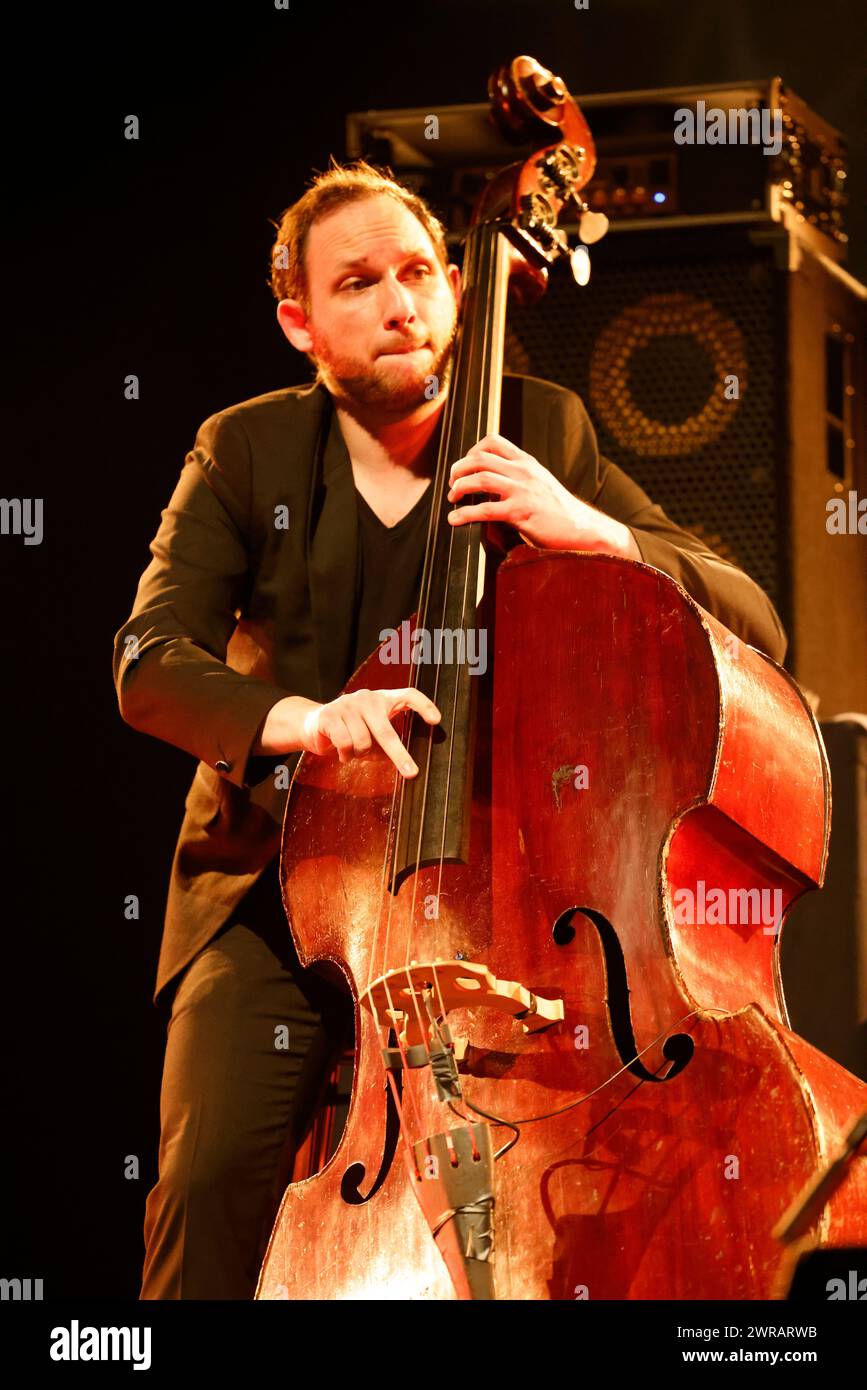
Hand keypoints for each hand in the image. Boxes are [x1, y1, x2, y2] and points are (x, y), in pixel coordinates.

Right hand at [302, 688, 440, 778]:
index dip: (423, 705)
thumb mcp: (373, 731)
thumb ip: (387, 740)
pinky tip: (343, 752)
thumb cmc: (352, 730)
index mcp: (383, 699)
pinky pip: (345, 743)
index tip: (436, 721)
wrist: (314, 724)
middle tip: (412, 773)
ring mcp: (347, 704)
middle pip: (386, 731)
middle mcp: (367, 698)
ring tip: (354, 751)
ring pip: (362, 742)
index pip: (408, 695)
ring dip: (359, 754)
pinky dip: (345, 754)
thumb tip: (407, 764)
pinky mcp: (330, 715)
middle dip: (399, 755)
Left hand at [446, 432, 639, 557]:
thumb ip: (519, 477)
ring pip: (479, 479)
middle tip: (452, 483)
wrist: (581, 528)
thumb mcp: (540, 483)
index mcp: (527, 463)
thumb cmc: (558, 510)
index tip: (463, 466)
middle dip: (458, 469)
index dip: (471, 451)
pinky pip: (485, 509)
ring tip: (452, 497)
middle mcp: (523, 472)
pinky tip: (455, 519)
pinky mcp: (521, 512)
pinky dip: (465, 513)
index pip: (493, 442)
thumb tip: (491, 480)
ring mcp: (522, 491)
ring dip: (459, 487)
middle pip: (479, 458)